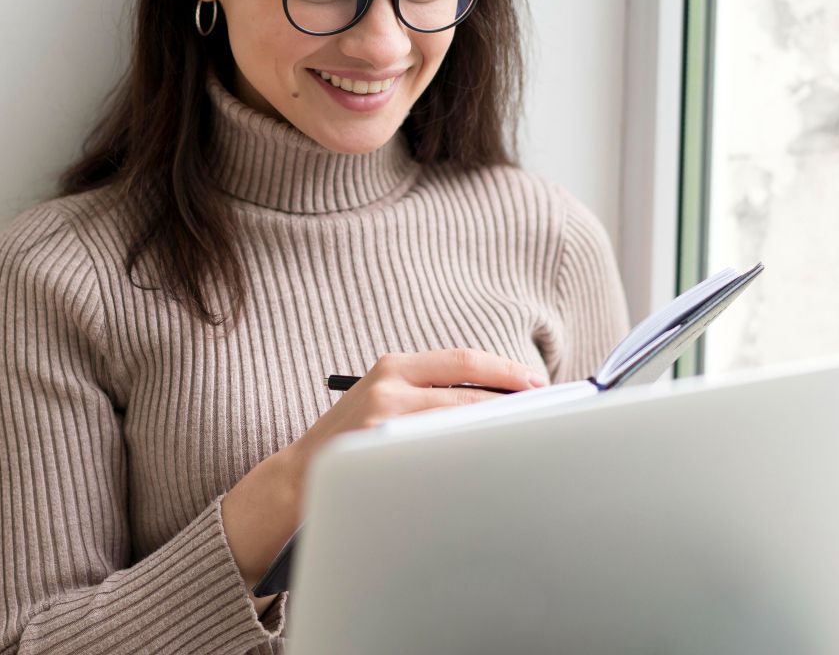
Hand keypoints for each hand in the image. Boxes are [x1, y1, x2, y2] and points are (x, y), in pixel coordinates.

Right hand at [281, 348, 546, 504]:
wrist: (296, 479)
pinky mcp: (379, 452)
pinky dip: (469, 458)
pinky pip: (438, 453)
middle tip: (543, 415)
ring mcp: (383, 418)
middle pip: (468, 388)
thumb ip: (427, 393)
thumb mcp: (383, 400)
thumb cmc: (350, 442)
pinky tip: (488, 466)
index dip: (505, 370)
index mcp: (392, 366)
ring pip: (459, 421)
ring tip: (525, 440)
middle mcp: (388, 384)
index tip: (535, 383)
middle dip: (511, 402)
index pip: (463, 359)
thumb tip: (495, 399)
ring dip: (495, 431)